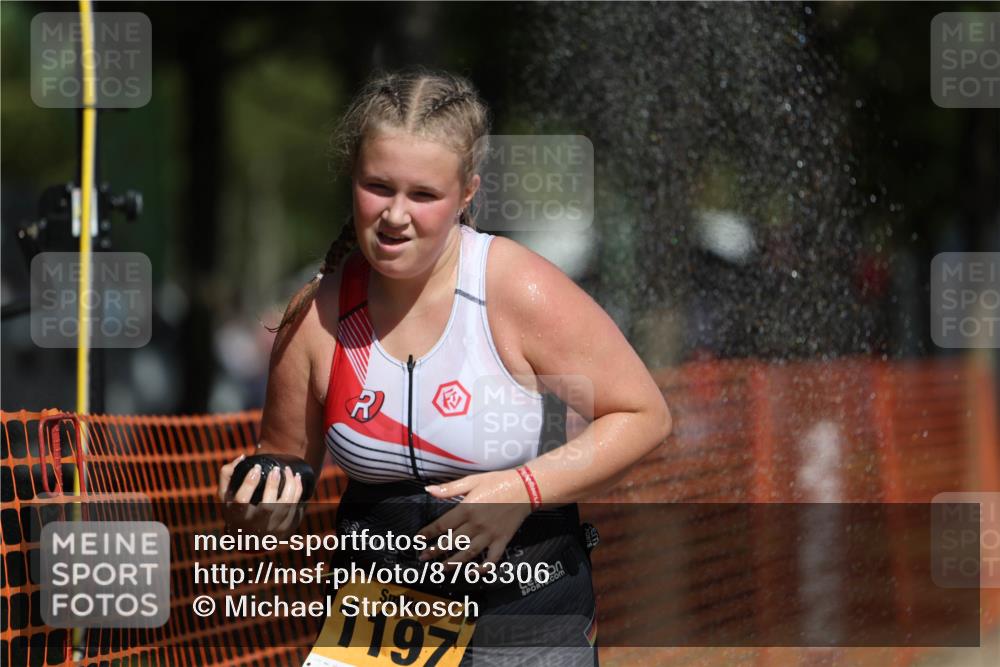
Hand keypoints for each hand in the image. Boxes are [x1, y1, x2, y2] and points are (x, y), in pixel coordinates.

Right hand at [217, 454, 304, 537]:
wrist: (247, 536)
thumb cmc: (235, 508)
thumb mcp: (225, 494)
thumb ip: (227, 473)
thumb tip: (242, 457)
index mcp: (236, 515)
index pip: (242, 501)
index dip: (249, 483)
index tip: (256, 467)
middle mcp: (254, 524)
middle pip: (267, 507)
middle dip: (273, 485)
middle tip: (276, 469)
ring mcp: (271, 527)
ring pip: (285, 506)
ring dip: (290, 485)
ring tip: (288, 470)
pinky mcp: (284, 527)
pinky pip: (295, 506)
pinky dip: (298, 490)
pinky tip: (296, 478)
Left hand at [416, 470, 531, 569]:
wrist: (525, 488)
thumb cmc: (498, 482)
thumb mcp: (473, 480)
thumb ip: (450, 488)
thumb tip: (429, 490)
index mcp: (467, 509)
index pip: (442, 525)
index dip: (428, 533)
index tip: (418, 539)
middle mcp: (476, 525)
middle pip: (451, 542)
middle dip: (435, 551)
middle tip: (423, 558)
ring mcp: (490, 535)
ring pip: (468, 553)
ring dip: (453, 563)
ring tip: (441, 569)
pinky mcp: (502, 540)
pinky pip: (492, 559)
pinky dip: (483, 568)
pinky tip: (473, 573)